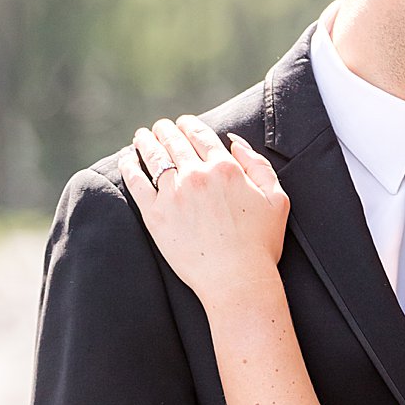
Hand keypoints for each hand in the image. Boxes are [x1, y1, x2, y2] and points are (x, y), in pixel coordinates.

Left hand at [118, 116, 288, 307]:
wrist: (237, 280)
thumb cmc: (260, 245)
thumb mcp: (276, 199)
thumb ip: (258, 166)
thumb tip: (234, 142)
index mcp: (226, 169)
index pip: (202, 136)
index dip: (190, 125)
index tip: (184, 123)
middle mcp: (197, 176)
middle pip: (175, 142)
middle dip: (166, 129)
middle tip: (160, 127)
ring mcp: (174, 194)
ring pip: (154, 156)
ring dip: (146, 141)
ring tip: (141, 136)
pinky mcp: (156, 215)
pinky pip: (136, 182)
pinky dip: (129, 166)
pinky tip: (127, 159)